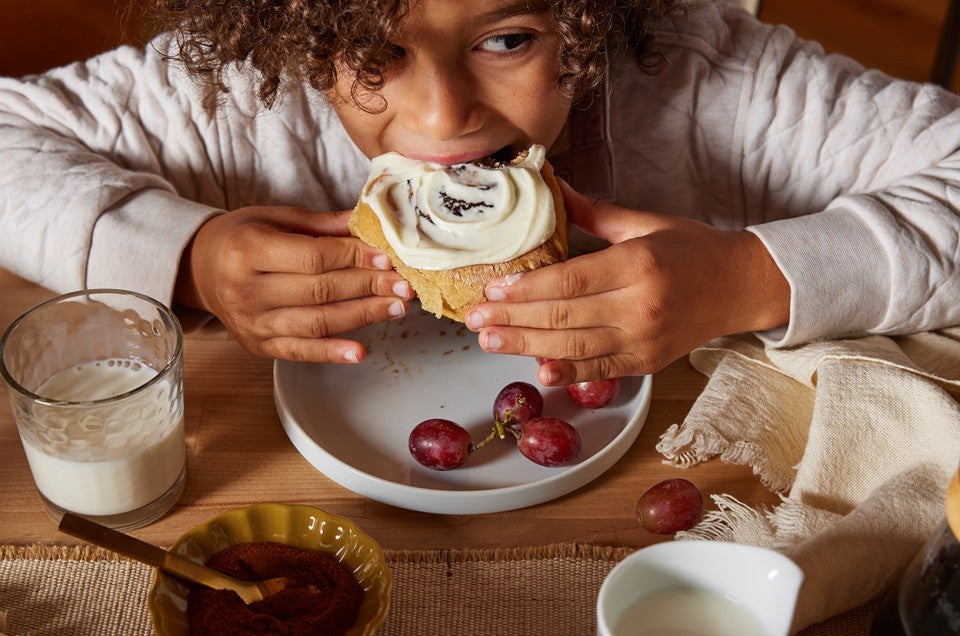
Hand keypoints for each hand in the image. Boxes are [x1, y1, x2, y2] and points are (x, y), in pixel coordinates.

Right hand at [174, 205, 412, 362]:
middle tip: (403, 284)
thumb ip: (322, 225)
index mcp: (248, 250)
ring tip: (395, 308)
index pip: (313, 257)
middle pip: (319, 291)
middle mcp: (245, 290)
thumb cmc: (243, 237)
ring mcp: (251, 322)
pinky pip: (300, 351)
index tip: (386, 258)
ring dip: (362, 316)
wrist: (200, 269)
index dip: (353, 258)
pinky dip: (331, 353)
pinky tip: (360, 352)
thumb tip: (368, 222)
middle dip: (367, 286)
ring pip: (316, 322)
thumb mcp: (275, 218)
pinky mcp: (258, 346)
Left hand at [464, 182, 789, 383]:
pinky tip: (538, 370)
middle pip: (564, 317)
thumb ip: (593, 213)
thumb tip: (550, 187)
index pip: (570, 281)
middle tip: (474, 320)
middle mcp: (641, 306)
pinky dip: (568, 372)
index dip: (526, 290)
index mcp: (638, 265)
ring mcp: (644, 340)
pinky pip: (600, 370)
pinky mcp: (647, 363)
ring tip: (490, 341)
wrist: (742, 286)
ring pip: (575, 348)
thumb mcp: (644, 222)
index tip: (491, 290)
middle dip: (513, 321)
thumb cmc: (691, 248)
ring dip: (527, 347)